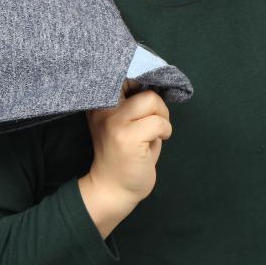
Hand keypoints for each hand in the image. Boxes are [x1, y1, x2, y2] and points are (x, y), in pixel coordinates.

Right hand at [81, 79, 172, 228]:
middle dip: (157, 105)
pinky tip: (156, 143)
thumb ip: (133, 104)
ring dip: (162, 118)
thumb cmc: (125, 156)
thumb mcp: (123, 123)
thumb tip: (155, 84)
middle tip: (155, 124)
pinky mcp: (127, 137)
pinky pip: (159, 123)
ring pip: (152, 101)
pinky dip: (165, 132)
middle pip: (143, 88)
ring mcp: (114, 123)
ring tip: (155, 134)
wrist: (113, 190)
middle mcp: (103, 109)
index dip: (143, 82)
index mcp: (100, 103)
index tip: (149, 100)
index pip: (123, 74)